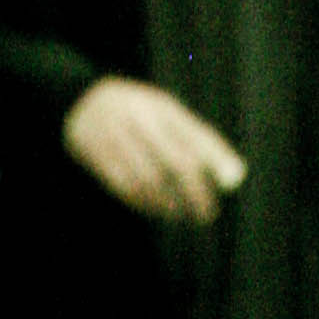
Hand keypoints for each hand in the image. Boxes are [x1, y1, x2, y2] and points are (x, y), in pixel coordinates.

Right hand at [62, 76, 246, 222]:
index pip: (195, 134)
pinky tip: (156, 210)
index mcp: (161, 106)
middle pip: (177, 161)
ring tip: (180, 215)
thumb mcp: (169, 116)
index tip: (233, 183)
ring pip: (151, 180)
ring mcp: (116, 136)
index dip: (216, 160)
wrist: (80, 102)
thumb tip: (237, 177)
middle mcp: (139, 118)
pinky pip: (124, 187)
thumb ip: (202, 142)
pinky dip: (144, 203)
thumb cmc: (140, 115)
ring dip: (169, 203)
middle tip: (206, 215)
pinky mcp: (95, 155)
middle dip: (196, 192)